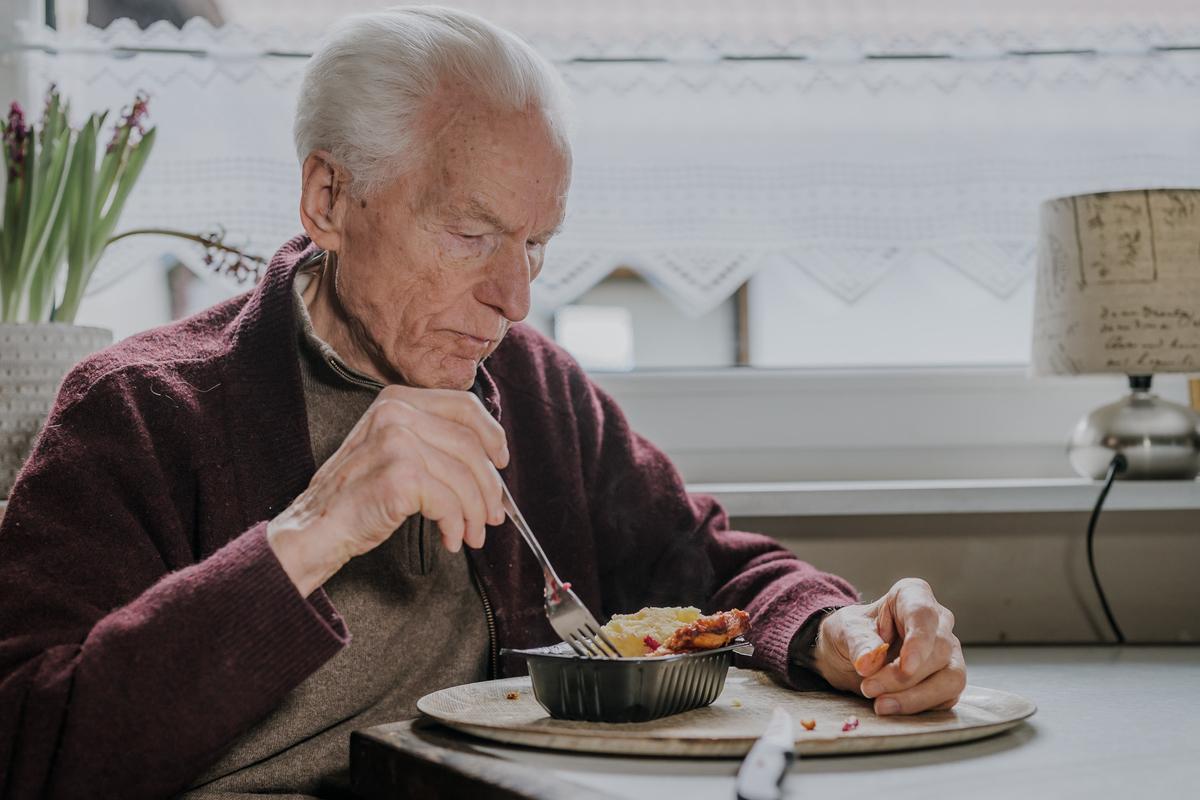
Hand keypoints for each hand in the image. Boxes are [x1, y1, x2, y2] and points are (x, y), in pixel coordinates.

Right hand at [267, 385, 508, 595]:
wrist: (314, 528)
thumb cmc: (356, 495)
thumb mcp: (392, 450)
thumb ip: (432, 441)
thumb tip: (491, 461)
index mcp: (397, 399)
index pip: (464, 406)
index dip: (492, 435)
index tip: (501, 462)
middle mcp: (396, 413)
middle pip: (471, 445)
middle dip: (489, 486)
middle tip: (492, 515)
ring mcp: (397, 442)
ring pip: (464, 477)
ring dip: (475, 513)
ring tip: (471, 534)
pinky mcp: (400, 476)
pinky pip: (449, 503)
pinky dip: (456, 526)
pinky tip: (450, 539)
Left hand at [811, 578, 965, 715]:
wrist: (848, 655)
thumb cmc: (851, 634)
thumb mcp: (845, 631)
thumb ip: (858, 642)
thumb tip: (867, 662)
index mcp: (913, 596)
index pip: (924, 614)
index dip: (919, 641)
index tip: (906, 666)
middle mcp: (938, 622)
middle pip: (937, 650)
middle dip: (903, 676)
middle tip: (869, 688)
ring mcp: (947, 652)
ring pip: (950, 677)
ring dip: (915, 697)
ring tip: (880, 705)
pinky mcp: (947, 681)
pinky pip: (945, 697)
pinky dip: (918, 706)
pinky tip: (892, 707)